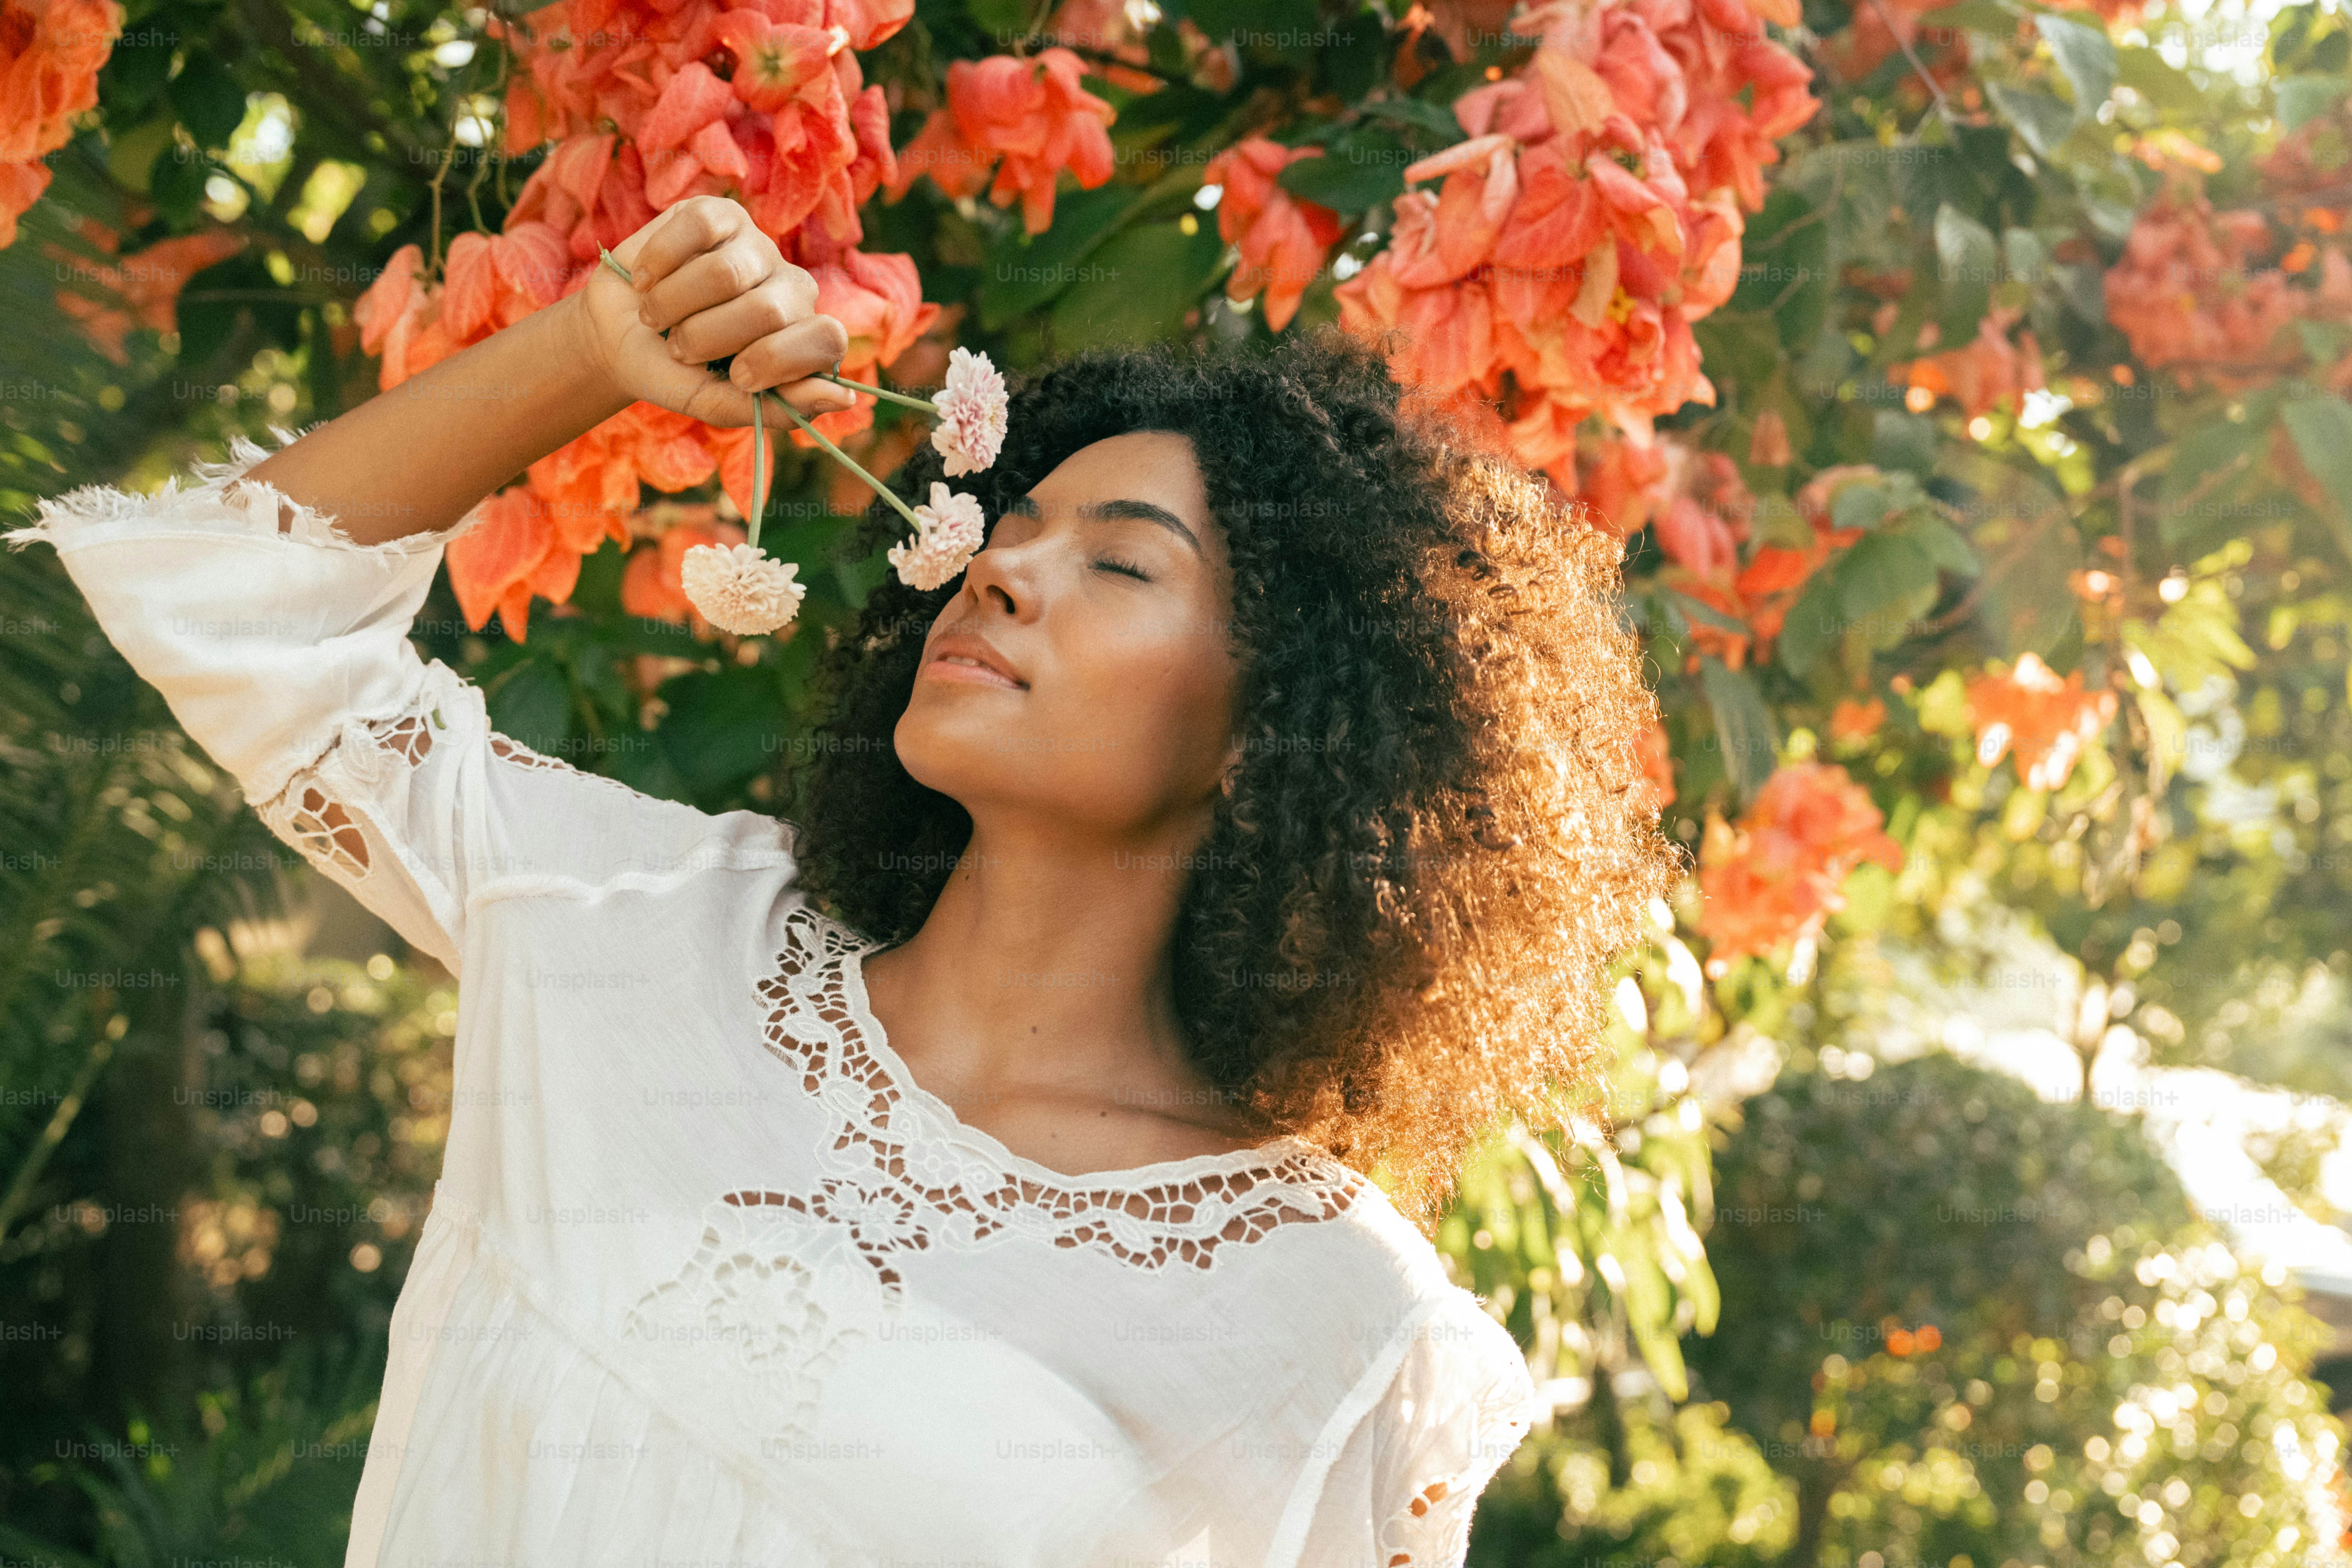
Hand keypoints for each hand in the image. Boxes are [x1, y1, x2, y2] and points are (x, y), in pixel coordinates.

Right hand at [572, 195, 855, 425]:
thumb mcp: (720, 402)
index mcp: (802, 336)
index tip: (737, 376)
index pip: (826, 338)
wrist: (616, 339)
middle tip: (681, 349)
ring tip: (659, 316)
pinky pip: (696, 230)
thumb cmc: (675, 373)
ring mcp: (757, 247)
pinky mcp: (718, 215)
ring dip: (674, 306)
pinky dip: (658, 264)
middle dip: (709, 339)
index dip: (779, 360)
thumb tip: (844, 399)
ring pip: (726, 273)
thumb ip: (778, 408)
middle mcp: (790, 287)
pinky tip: (647, 281)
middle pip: (767, 310)